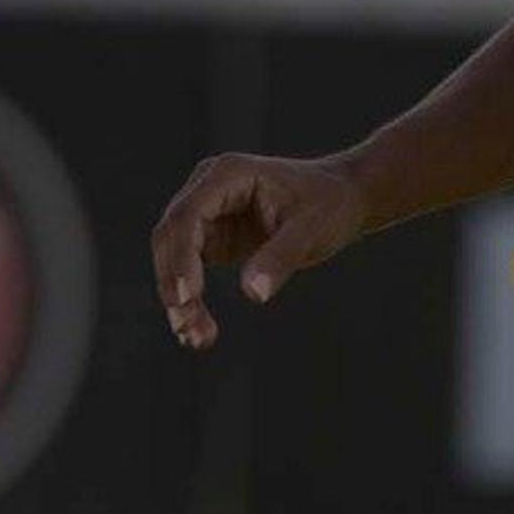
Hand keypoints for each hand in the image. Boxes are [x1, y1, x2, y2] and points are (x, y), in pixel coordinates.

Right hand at [151, 152, 366, 349]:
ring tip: (196, 339)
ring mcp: (206, 213)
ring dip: (179, 299)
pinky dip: (191, 300)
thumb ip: (281, 258)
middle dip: (176, 284)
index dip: (181, 256)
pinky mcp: (211, 237)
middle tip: (188, 328)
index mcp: (227, 174)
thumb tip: (253, 295)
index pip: (188, 215)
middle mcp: (207, 189)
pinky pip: (188, 270)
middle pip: (172, 238)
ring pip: (174, 258)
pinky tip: (197, 331)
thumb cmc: (328, 203)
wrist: (341, 198)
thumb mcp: (311, 229)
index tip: (186, 296)